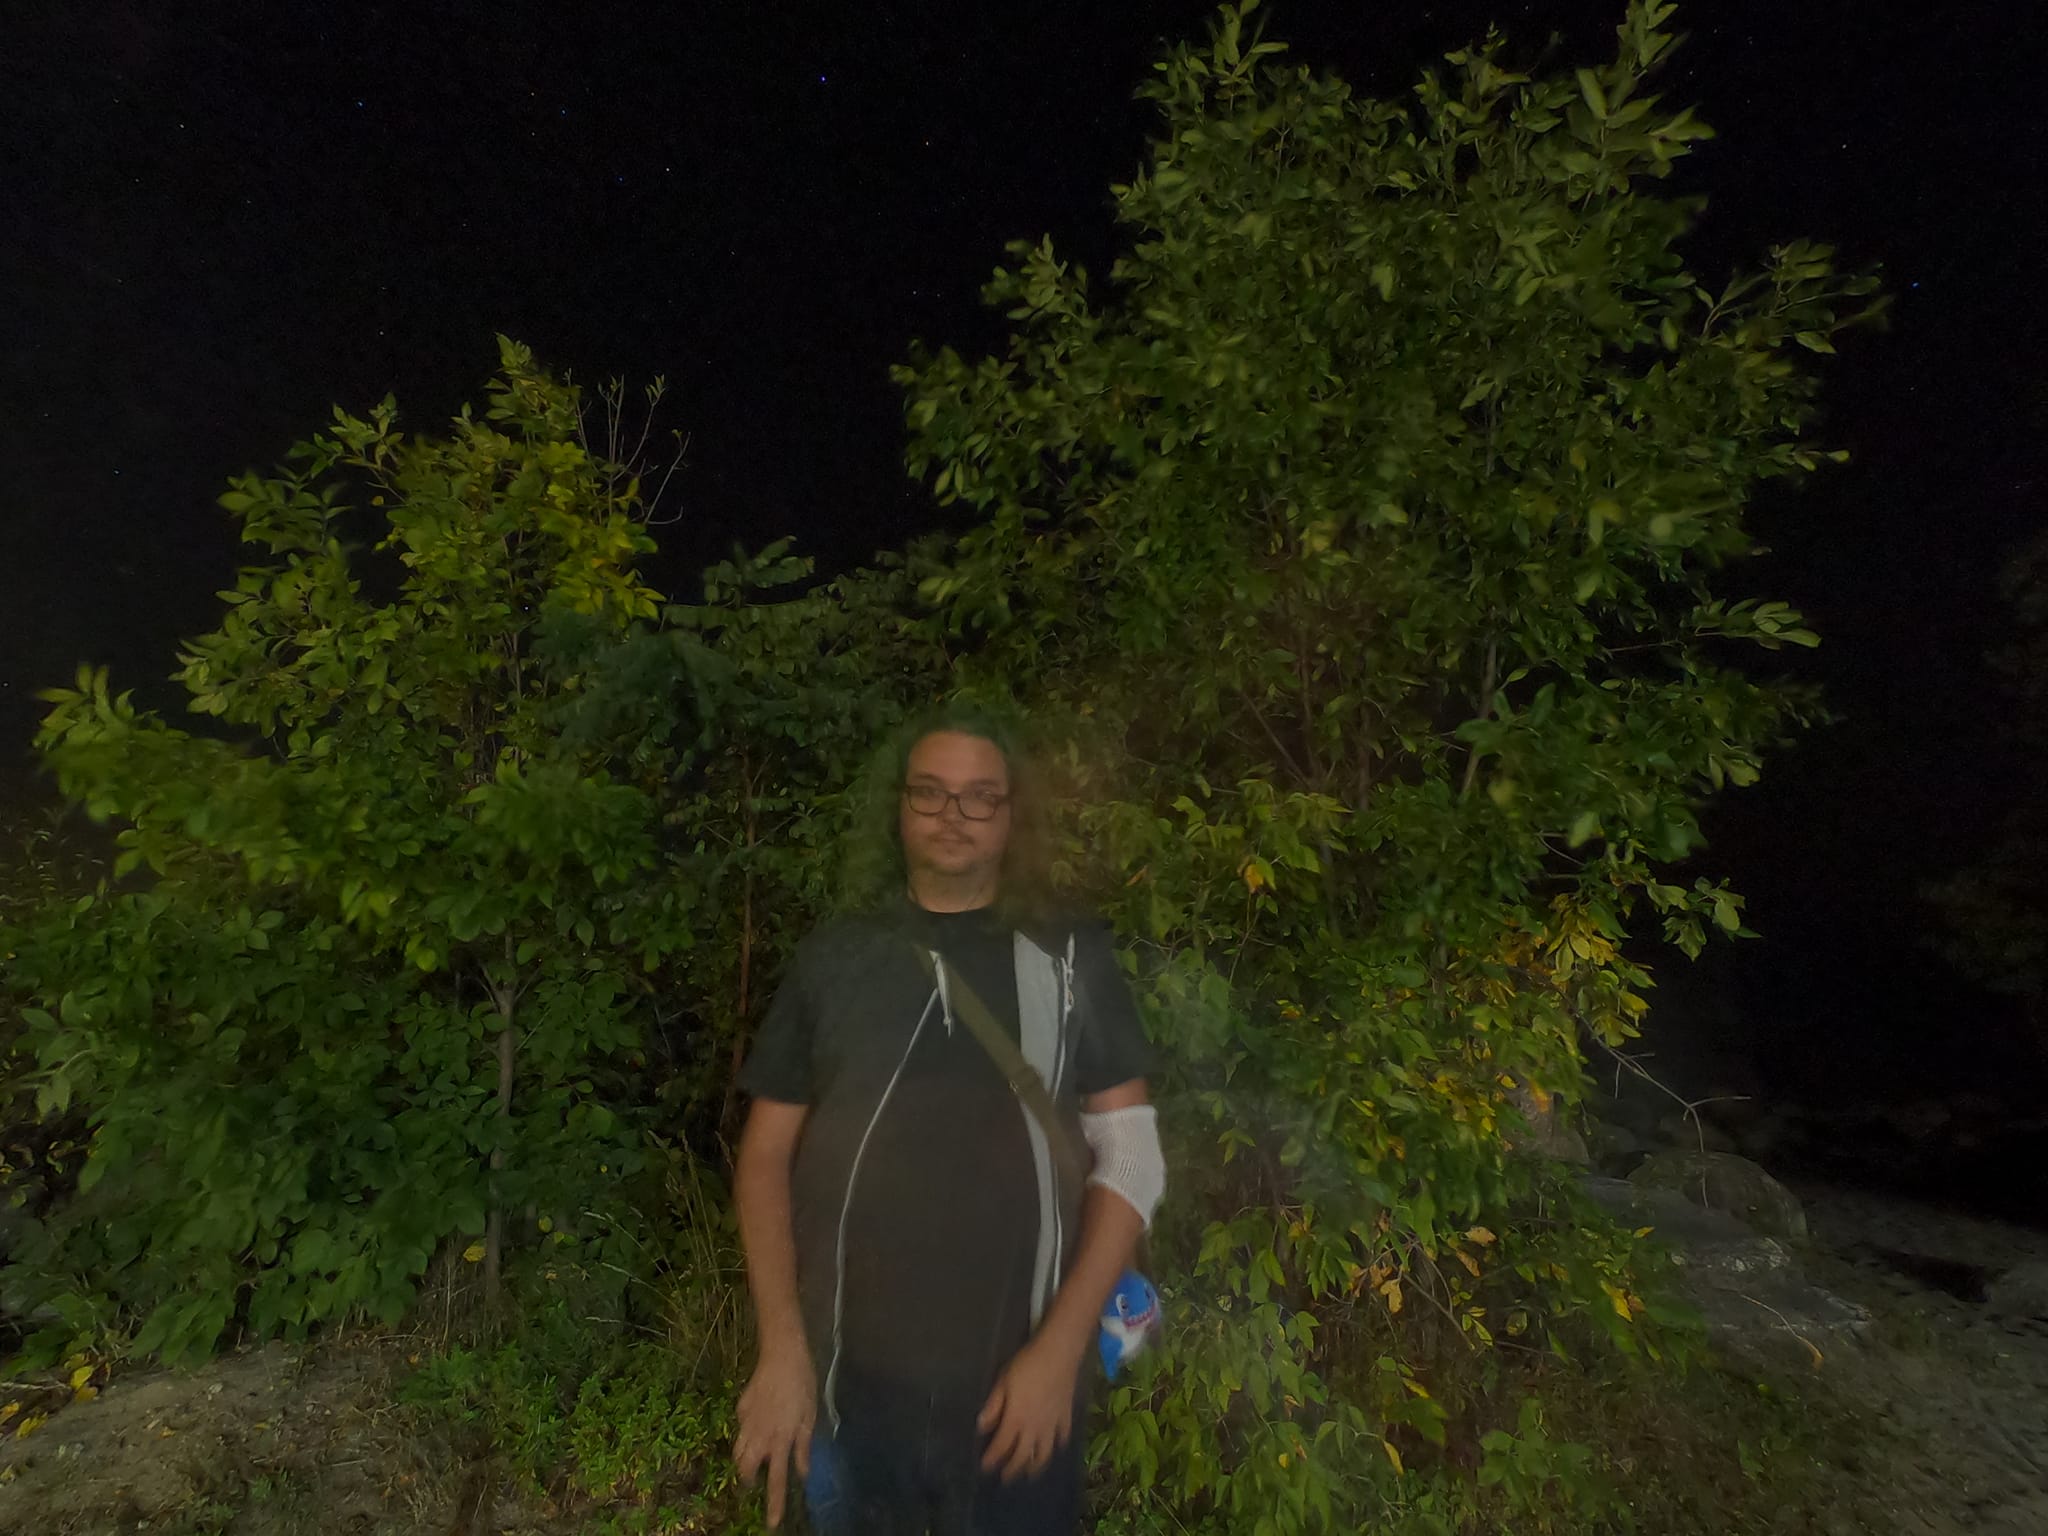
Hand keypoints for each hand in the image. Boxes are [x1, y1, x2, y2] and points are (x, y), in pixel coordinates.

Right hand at [733, 1341, 815, 1527]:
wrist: (782, 1354)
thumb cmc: (802, 1385)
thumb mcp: (810, 1417)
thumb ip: (804, 1447)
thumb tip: (802, 1473)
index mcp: (781, 1439)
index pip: (777, 1480)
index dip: (775, 1503)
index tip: (772, 1523)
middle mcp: (760, 1435)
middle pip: (746, 1469)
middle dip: (748, 1480)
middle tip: (757, 1480)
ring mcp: (747, 1422)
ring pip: (737, 1451)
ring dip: (744, 1461)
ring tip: (755, 1458)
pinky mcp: (740, 1408)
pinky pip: (741, 1428)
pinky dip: (747, 1433)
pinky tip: (758, 1422)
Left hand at [977, 1337, 1079, 1482]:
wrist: (1059, 1353)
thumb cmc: (1027, 1365)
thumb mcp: (1003, 1382)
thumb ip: (993, 1406)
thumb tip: (981, 1427)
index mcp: (1016, 1419)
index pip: (1002, 1446)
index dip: (993, 1459)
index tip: (985, 1467)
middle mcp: (1035, 1428)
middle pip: (1022, 1456)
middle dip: (1012, 1470)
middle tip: (1005, 1478)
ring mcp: (1053, 1425)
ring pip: (1044, 1454)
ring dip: (1035, 1466)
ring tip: (1029, 1472)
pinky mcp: (1066, 1417)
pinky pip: (1061, 1438)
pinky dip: (1056, 1447)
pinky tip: (1052, 1448)